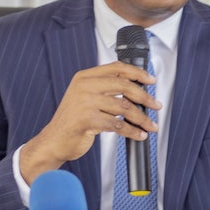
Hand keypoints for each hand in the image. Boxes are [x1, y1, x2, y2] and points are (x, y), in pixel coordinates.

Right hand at [20, 61, 160, 183]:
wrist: (54, 141)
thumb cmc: (72, 121)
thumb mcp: (84, 98)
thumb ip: (104, 90)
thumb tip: (135, 91)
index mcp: (84, 77)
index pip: (116, 68)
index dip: (137, 72)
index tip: (150, 80)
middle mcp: (84, 86)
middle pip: (124, 85)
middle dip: (144, 96)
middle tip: (156, 105)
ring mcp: (85, 102)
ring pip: (124, 107)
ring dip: (142, 118)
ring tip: (150, 125)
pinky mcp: (87, 120)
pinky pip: (118, 125)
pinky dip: (132, 131)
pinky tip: (139, 135)